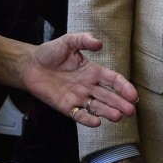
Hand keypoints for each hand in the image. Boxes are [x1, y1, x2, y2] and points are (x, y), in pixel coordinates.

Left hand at [20, 32, 138, 126]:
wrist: (29, 65)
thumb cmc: (50, 52)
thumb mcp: (68, 41)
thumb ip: (84, 40)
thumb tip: (100, 43)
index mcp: (93, 70)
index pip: (113, 80)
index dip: (124, 87)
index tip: (133, 95)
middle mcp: (88, 85)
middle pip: (108, 96)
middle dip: (120, 103)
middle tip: (130, 111)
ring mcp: (78, 97)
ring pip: (97, 107)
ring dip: (108, 112)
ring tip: (118, 117)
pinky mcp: (66, 107)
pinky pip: (79, 115)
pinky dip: (87, 119)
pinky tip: (96, 122)